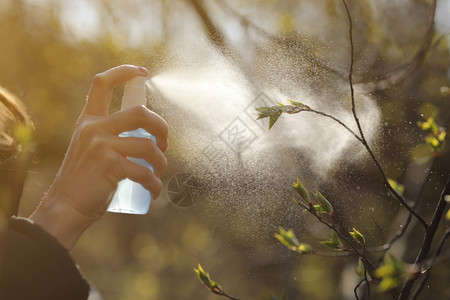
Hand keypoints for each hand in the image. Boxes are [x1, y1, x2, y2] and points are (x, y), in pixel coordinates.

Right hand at [30, 65, 168, 248]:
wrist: (66, 207)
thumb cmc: (84, 181)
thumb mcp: (90, 148)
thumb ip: (109, 136)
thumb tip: (149, 136)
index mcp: (88, 120)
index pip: (102, 83)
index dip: (124, 72)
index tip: (142, 72)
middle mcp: (93, 128)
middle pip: (139, 112)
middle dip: (161, 126)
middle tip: (164, 144)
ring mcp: (101, 146)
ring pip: (147, 145)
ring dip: (160, 161)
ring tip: (158, 172)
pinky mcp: (110, 166)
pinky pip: (144, 171)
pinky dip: (154, 183)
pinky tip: (154, 191)